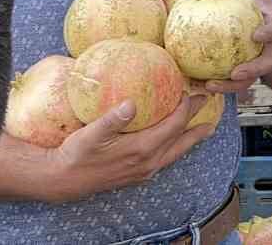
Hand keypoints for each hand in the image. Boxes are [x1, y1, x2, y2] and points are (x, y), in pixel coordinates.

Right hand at [50, 93, 213, 198]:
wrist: (63, 180)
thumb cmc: (76, 154)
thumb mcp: (91, 133)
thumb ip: (112, 119)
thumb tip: (131, 104)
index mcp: (141, 149)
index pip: (173, 126)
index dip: (184, 108)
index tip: (188, 91)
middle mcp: (148, 162)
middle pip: (181, 139)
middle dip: (196, 121)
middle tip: (208, 104)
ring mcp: (144, 171)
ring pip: (176, 152)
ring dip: (190, 137)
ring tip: (205, 128)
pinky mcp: (138, 175)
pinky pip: (166, 158)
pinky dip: (176, 147)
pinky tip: (174, 142)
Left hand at [201, 0, 271, 95]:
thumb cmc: (266, 14)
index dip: (268, 33)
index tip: (256, 35)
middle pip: (266, 64)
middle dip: (252, 70)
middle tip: (235, 74)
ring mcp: (263, 66)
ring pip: (250, 80)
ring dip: (231, 86)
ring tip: (209, 86)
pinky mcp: (251, 75)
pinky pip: (236, 84)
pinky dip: (220, 85)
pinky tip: (199, 84)